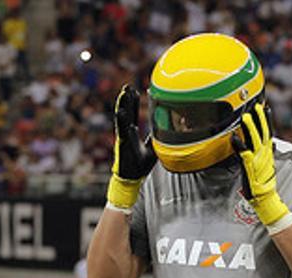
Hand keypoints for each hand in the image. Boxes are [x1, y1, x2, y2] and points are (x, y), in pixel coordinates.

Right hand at [106, 85, 155, 209]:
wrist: (132, 178)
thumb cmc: (141, 165)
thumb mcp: (154, 149)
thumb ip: (158, 139)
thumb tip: (171, 133)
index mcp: (132, 132)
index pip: (134, 114)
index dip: (135, 102)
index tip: (138, 90)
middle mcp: (126, 132)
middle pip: (127, 111)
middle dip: (127, 98)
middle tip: (128, 86)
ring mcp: (123, 136)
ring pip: (122, 117)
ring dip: (123, 103)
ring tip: (124, 91)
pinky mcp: (122, 143)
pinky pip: (121, 129)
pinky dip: (121, 119)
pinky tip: (121, 110)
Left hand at [231, 102, 291, 231]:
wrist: (266, 199)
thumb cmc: (263, 183)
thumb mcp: (266, 165)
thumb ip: (267, 153)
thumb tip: (272, 143)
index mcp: (268, 153)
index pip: (268, 132)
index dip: (266, 120)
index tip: (264, 107)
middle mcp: (264, 155)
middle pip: (262, 133)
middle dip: (259, 119)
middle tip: (255, 106)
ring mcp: (257, 161)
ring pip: (254, 141)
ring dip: (249, 129)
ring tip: (245, 117)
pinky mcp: (249, 168)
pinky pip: (243, 155)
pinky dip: (239, 146)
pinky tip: (234, 139)